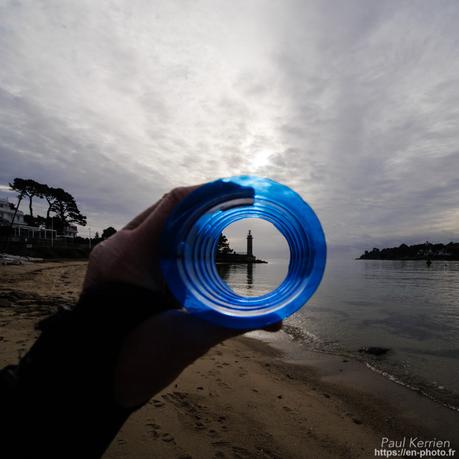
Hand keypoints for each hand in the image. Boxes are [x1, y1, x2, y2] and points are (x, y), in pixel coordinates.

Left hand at [82, 185, 281, 408]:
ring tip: (219, 223)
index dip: (210, 191)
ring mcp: (113, 255)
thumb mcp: (187, 339)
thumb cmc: (136, 362)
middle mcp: (119, 247)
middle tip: (235, 207)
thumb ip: (232, 322)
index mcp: (134, 256)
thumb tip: (276, 320)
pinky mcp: (114, 265)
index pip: (175, 203)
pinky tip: (193, 248)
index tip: (239, 189)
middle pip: (167, 210)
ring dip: (188, 220)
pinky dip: (173, 238)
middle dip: (203, 205)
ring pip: (156, 222)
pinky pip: (147, 239)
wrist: (93, 382)